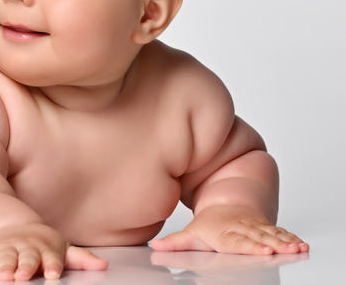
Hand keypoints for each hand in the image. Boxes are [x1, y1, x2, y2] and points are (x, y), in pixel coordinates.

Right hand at [0, 223, 107, 280]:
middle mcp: (26, 247)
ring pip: (6, 257)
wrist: (12, 227)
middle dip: (26, 266)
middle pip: (27, 257)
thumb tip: (104, 265)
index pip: (52, 258)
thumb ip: (80, 259)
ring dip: (5, 266)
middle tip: (25, 276)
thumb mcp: (61, 248)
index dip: (53, 265)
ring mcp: (8, 248)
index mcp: (46, 248)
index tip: (53, 274)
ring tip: (4, 275)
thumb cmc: (41, 245)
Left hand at [150, 206, 308, 254]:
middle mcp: (243, 229)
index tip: (262, 250)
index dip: (250, 245)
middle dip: (272, 245)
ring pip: (272, 235)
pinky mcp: (266, 228)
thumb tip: (155, 247)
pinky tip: (302, 245)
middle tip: (284, 250)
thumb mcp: (192, 234)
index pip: (238, 241)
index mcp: (225, 233)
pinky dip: (291, 239)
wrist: (227, 206)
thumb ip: (176, 243)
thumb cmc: (210, 225)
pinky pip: (280, 233)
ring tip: (298, 248)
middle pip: (258, 238)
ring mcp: (256, 227)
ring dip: (286, 242)